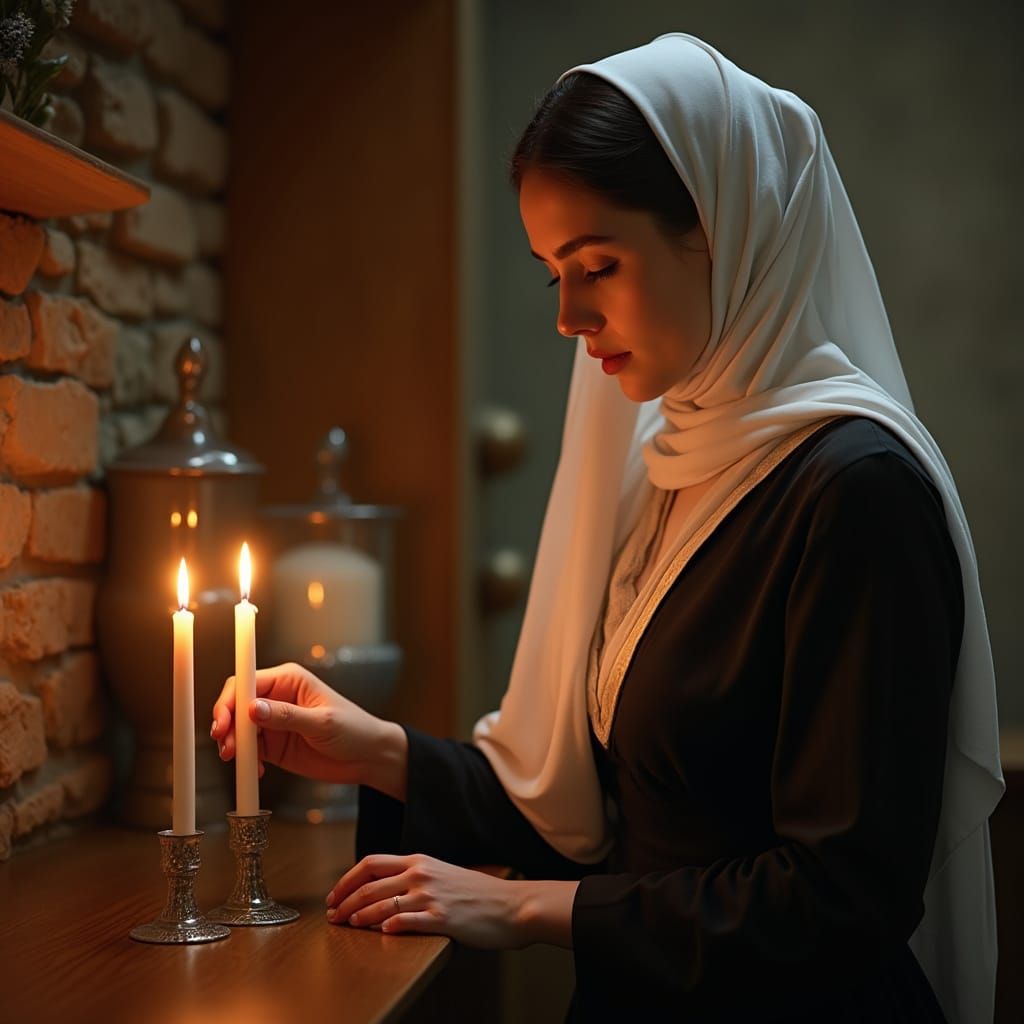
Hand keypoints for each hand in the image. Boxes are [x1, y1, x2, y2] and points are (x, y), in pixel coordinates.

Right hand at [210, 662, 405, 793]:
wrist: (368, 757)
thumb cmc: (354, 729)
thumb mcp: (323, 722)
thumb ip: (288, 716)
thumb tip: (254, 708)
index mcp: (289, 680)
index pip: (248, 682)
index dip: (231, 700)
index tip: (223, 720)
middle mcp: (277, 698)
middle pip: (237, 705)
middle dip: (227, 725)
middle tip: (227, 746)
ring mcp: (274, 722)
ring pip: (239, 729)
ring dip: (233, 744)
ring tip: (237, 760)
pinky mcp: (274, 745)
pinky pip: (249, 750)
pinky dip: (246, 760)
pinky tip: (255, 770)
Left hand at [325, 853, 531, 949]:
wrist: (510, 905)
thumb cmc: (477, 893)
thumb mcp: (442, 873)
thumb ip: (414, 876)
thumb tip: (383, 888)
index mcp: (419, 860)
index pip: (371, 863)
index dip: (346, 879)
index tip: (334, 896)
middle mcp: (421, 874)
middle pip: (369, 886)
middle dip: (344, 902)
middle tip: (332, 917)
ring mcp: (430, 896)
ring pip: (381, 905)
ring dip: (359, 917)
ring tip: (348, 927)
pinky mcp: (441, 918)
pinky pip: (406, 922)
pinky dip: (388, 927)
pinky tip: (380, 933)